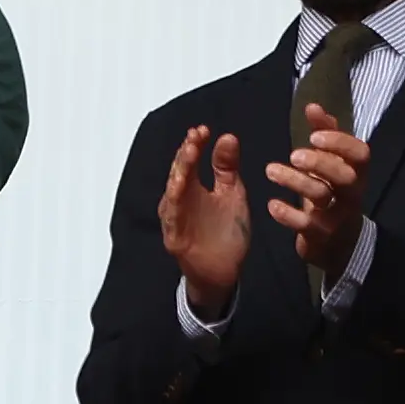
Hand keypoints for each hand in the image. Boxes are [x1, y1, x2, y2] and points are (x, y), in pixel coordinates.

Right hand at [160, 126, 248, 315]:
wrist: (223, 273)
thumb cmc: (225, 234)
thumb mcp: (232, 195)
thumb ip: (227, 169)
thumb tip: (228, 137)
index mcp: (194, 188)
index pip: (190, 161)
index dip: (194, 145)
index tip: (203, 130)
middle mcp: (181, 200)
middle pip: (179, 172)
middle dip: (186, 154)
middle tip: (195, 138)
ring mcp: (175, 218)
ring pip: (173, 192)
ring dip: (179, 173)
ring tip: (188, 156)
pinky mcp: (174, 238)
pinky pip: (172, 219)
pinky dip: (174, 204)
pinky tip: (178, 189)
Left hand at [266, 104, 372, 273]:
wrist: (337, 243)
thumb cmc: (333, 193)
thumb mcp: (333, 163)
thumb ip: (325, 134)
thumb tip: (313, 105)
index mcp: (356, 172)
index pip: (361, 154)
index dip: (341, 143)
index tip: (314, 136)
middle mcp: (351, 194)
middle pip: (345, 176)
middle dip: (320, 163)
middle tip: (293, 154)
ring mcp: (338, 217)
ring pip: (323, 197)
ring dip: (296, 182)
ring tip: (270, 170)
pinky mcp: (322, 236)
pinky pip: (307, 226)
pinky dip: (288, 214)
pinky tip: (272, 204)